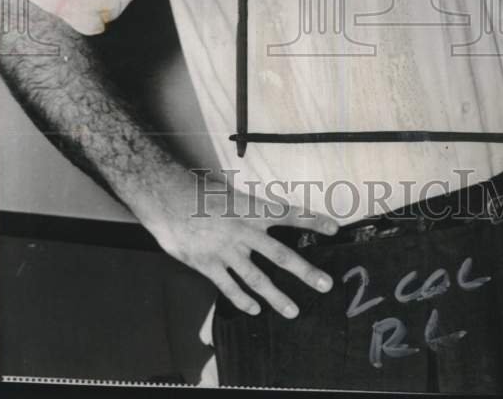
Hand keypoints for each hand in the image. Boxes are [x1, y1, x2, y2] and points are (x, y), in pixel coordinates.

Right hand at [138, 167, 338, 318]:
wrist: (167, 198)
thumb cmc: (198, 191)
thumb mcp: (229, 194)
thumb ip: (247, 209)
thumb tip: (262, 218)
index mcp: (252, 209)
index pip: (289, 215)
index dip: (313, 221)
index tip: (335, 228)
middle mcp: (244, 232)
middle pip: (281, 255)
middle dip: (305, 271)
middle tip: (325, 284)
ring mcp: (226, 251)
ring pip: (257, 279)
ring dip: (277, 297)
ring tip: (293, 310)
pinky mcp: (208, 265)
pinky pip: (229, 287)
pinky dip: (243, 300)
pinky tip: (254, 309)